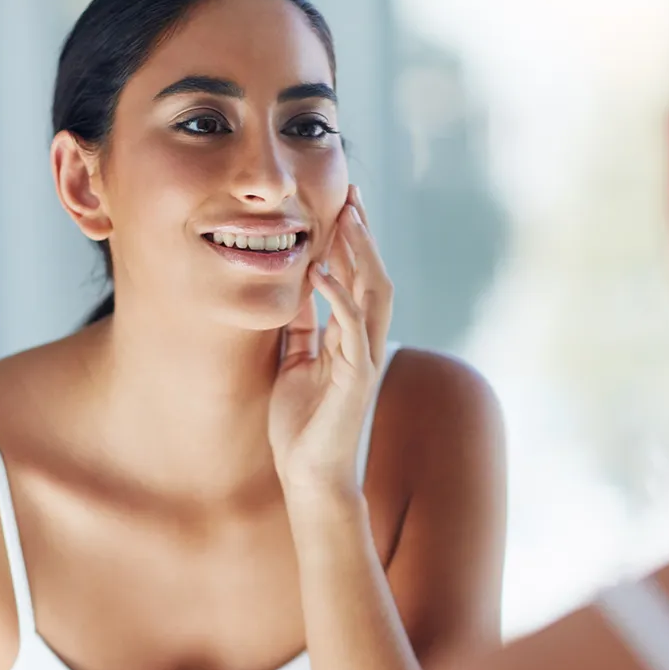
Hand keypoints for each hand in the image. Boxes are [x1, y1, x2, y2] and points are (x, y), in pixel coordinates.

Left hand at [268, 185, 393, 494]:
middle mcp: (363, 344)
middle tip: (351, 194)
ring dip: (359, 255)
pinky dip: (337, 298)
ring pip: (373, 295)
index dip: (352, 242)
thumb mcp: (295, 364)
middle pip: (373, 277)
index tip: (342, 204)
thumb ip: (303, 330)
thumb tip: (297, 293)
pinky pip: (351, 330)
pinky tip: (319, 272)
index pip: (356, 280)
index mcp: (349, 339)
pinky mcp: (355, 380)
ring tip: (345, 219)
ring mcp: (363, 360)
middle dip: (362, 235)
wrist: (308, 474)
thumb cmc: (301, 425)